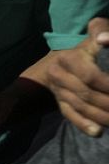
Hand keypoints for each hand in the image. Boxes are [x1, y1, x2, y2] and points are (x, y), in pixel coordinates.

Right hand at [45, 18, 108, 135]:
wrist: (65, 58)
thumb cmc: (91, 45)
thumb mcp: (97, 31)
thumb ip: (102, 31)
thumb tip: (103, 40)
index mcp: (69, 58)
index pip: (90, 76)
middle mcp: (59, 75)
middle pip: (86, 95)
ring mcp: (59, 90)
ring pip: (81, 107)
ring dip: (102, 117)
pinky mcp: (60, 102)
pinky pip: (70, 115)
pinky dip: (83, 125)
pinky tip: (97, 132)